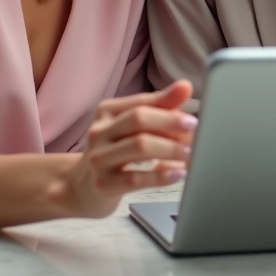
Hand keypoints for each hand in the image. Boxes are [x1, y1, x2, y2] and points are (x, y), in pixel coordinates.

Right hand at [59, 80, 196, 217]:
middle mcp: (99, 131)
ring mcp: (98, 159)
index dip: (169, 107)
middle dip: (171, 124)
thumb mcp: (132, 127)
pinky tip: (177, 174)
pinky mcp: (103, 185)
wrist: (80, 188)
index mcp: (106, 111)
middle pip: (139, 119)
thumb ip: (159, 107)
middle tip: (195, 134)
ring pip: (139, 146)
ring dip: (171, 149)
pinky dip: (161, 176)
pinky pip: (135, 178)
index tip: (192, 117)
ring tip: (190, 155)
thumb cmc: (113, 153)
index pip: (141, 102)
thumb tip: (185, 87)